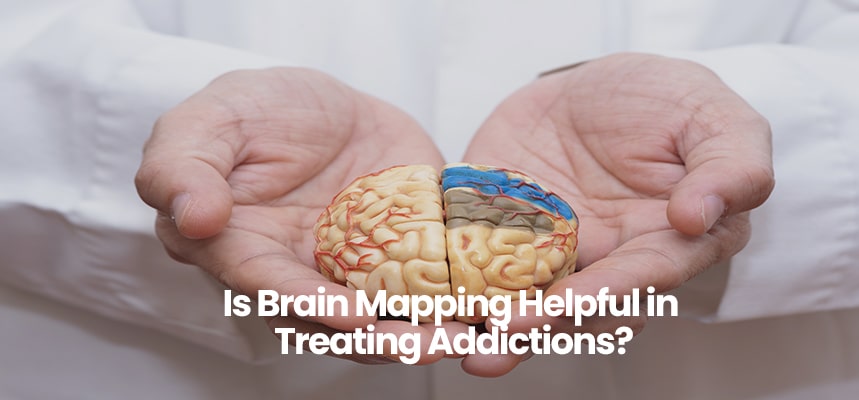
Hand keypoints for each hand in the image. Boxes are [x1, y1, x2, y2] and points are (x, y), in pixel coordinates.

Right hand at [135, 67, 465, 363]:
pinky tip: (482, 306)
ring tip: (462, 334)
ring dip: (419, 331)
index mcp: (239, 248)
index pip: (267, 286)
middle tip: (427, 345)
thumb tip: (194, 218)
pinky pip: (422, 286)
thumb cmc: (255, 110)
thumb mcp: (211, 118)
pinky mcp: (398, 257)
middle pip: (331, 321)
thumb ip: (184, 165)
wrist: (325, 105)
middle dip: (379, 339)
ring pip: (380, 316)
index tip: (354, 317)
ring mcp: (351, 271)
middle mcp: (296, 274)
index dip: (310, 305)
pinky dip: (449, 299)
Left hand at [460, 53, 773, 375]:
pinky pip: (481, 267)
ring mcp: (552, 255)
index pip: (643, 276)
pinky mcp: (503, 237)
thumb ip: (729, 164)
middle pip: (580, 306)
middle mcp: (608, 262)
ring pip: (530, 301)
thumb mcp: (710, 113)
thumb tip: (699, 216)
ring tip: (469, 346)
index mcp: (668, 242)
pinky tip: (437, 308)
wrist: (593, 88)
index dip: (609, 292)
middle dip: (544, 324)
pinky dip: (461, 288)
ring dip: (499, 327)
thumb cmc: (667, 101)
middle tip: (505, 332)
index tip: (573, 302)